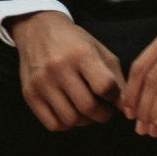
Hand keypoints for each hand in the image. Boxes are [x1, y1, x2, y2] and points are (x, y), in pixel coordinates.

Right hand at [10, 10, 126, 130]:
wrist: (37, 30)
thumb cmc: (75, 43)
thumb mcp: (101, 53)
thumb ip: (117, 81)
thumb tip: (127, 110)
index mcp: (80, 54)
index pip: (104, 87)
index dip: (114, 97)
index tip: (111, 94)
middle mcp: (58, 67)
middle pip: (88, 107)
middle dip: (103, 115)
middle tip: (103, 110)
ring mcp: (41, 82)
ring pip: (71, 119)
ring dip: (85, 121)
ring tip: (86, 111)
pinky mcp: (29, 93)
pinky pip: (52, 124)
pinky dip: (66, 124)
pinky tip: (69, 112)